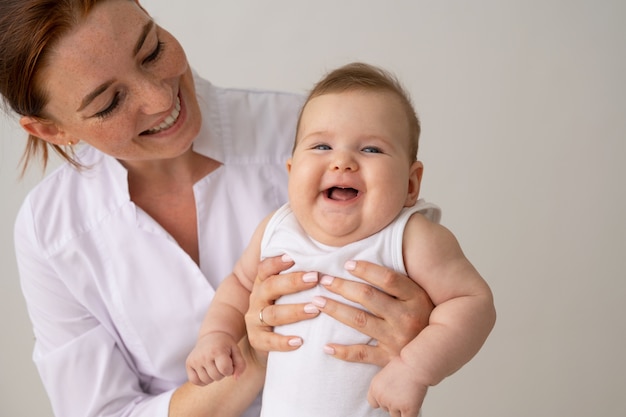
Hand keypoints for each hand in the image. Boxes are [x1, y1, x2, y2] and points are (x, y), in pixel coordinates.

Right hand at [185, 332, 245, 385]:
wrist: (212, 336)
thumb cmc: (226, 345)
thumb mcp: (237, 351)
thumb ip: (241, 365)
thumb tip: (236, 378)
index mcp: (217, 350)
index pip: (226, 370)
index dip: (230, 369)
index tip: (229, 362)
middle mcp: (204, 355)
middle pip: (217, 377)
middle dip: (222, 373)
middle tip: (221, 363)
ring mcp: (195, 359)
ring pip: (206, 380)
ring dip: (213, 376)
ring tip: (214, 366)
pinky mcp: (188, 363)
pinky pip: (195, 381)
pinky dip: (202, 380)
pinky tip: (206, 371)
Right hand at [245, 255, 319, 351]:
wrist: (267, 341)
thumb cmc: (287, 308)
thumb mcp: (287, 292)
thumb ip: (301, 277)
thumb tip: (329, 263)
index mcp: (264, 283)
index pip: (266, 268)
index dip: (277, 262)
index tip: (293, 257)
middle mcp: (257, 298)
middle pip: (271, 287)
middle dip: (293, 282)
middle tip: (315, 278)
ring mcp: (255, 319)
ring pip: (273, 314)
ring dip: (295, 311)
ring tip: (315, 310)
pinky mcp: (256, 339)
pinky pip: (268, 341)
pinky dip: (283, 342)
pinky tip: (299, 341)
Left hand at [316, 260, 433, 365]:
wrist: (438, 353)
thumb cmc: (424, 316)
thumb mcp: (420, 295)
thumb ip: (399, 280)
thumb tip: (373, 249)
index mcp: (417, 298)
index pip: (388, 279)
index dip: (365, 269)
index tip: (346, 263)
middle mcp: (408, 318)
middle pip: (368, 297)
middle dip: (342, 286)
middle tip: (324, 279)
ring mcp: (398, 340)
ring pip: (359, 321)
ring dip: (335, 310)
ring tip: (317, 301)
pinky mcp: (390, 359)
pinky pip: (362, 354)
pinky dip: (343, 351)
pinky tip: (326, 346)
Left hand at [368, 356, 426, 416]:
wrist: (416, 364)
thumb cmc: (404, 364)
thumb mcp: (386, 372)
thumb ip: (383, 386)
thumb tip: (386, 393)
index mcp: (375, 388)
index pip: (373, 403)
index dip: (381, 400)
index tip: (388, 397)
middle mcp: (382, 398)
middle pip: (385, 408)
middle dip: (393, 403)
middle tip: (402, 391)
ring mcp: (394, 405)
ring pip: (395, 415)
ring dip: (401, 408)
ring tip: (408, 395)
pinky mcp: (407, 409)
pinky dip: (410, 414)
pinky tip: (413, 405)